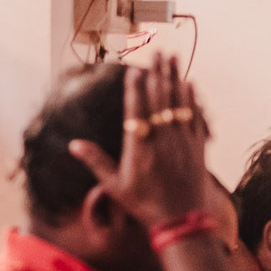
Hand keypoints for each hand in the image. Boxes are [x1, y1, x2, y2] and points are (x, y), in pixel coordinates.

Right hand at [65, 53, 210, 231]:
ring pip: (178, 101)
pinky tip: (189, 83)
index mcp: (140, 147)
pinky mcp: (197, 145)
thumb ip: (96, 161)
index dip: (135, 88)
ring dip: (174, 77)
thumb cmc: (144, 204)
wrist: (181, 219)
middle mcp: (162, 139)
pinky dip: (191, 98)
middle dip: (157, 72)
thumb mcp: (115, 186)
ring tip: (172, 57)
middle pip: (159, 98)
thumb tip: (73, 144)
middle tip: (156, 51)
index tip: (134, 70)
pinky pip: (194, 114)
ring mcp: (181, 140)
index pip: (136, 109)